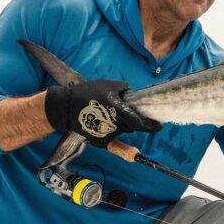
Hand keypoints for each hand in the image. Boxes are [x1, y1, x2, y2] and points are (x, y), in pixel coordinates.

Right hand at [44, 79, 160, 145]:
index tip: (159, 126)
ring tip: (108, 111)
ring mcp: (106, 132)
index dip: (150, 126)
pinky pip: (112, 133)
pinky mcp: (99, 138)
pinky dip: (111, 126)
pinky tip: (101, 117)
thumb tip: (134, 94)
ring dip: (121, 122)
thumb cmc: (86, 93)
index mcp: (116, 110)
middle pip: (131, 126)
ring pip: (122, 129)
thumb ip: (124, 89)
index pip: (138, 123)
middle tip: (130, 112)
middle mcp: (113, 123)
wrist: (65, 107)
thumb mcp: (107, 85)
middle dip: (133, 120)